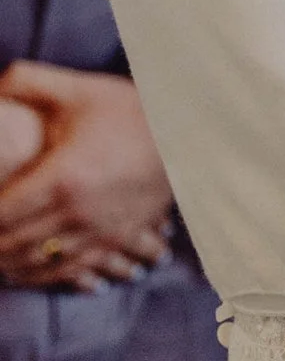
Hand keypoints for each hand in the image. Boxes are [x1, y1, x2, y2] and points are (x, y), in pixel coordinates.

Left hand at [0, 66, 176, 291]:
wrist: (190, 133)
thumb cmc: (129, 110)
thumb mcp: (78, 90)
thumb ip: (27, 82)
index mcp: (60, 178)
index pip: (0, 214)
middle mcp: (77, 213)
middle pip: (13, 244)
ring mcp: (99, 232)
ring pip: (39, 264)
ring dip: (10, 267)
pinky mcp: (116, 241)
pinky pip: (73, 272)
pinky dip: (45, 279)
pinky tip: (31, 276)